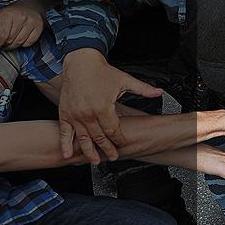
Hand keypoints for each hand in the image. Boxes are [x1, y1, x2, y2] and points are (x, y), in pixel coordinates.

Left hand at [0, 0, 49, 49]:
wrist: (33, 6)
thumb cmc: (15, 12)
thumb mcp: (1, 14)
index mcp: (8, 14)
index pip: (2, 36)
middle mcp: (20, 17)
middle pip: (10, 40)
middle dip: (4, 45)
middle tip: (1, 46)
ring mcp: (31, 22)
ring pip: (19, 43)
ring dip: (13, 46)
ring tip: (9, 43)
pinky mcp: (39, 27)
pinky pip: (29, 43)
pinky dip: (23, 44)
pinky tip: (20, 39)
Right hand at [58, 49, 162, 163]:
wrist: (81, 62)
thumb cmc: (101, 72)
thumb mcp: (125, 80)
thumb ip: (143, 89)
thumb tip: (159, 92)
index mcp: (103, 108)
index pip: (113, 130)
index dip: (119, 139)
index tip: (123, 143)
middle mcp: (88, 114)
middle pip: (100, 138)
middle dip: (108, 149)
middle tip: (113, 157)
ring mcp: (75, 115)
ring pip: (83, 139)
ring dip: (89, 152)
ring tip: (95, 161)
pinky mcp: (65, 114)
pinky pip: (65, 133)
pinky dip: (66, 144)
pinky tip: (68, 154)